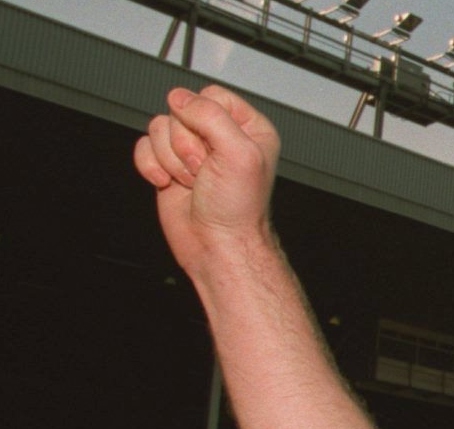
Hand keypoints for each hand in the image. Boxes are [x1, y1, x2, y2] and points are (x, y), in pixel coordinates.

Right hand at [132, 86, 281, 274]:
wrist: (218, 245)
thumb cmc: (238, 209)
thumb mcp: (240, 153)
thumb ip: (211, 116)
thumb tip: (180, 98)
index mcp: (248, 128)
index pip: (210, 96)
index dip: (204, 119)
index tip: (216, 148)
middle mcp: (220, 136)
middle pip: (179, 111)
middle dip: (187, 145)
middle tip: (205, 170)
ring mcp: (191, 150)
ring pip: (158, 128)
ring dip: (171, 159)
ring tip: (193, 180)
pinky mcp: (168, 164)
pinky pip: (143, 146)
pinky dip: (150, 166)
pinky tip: (170, 183)